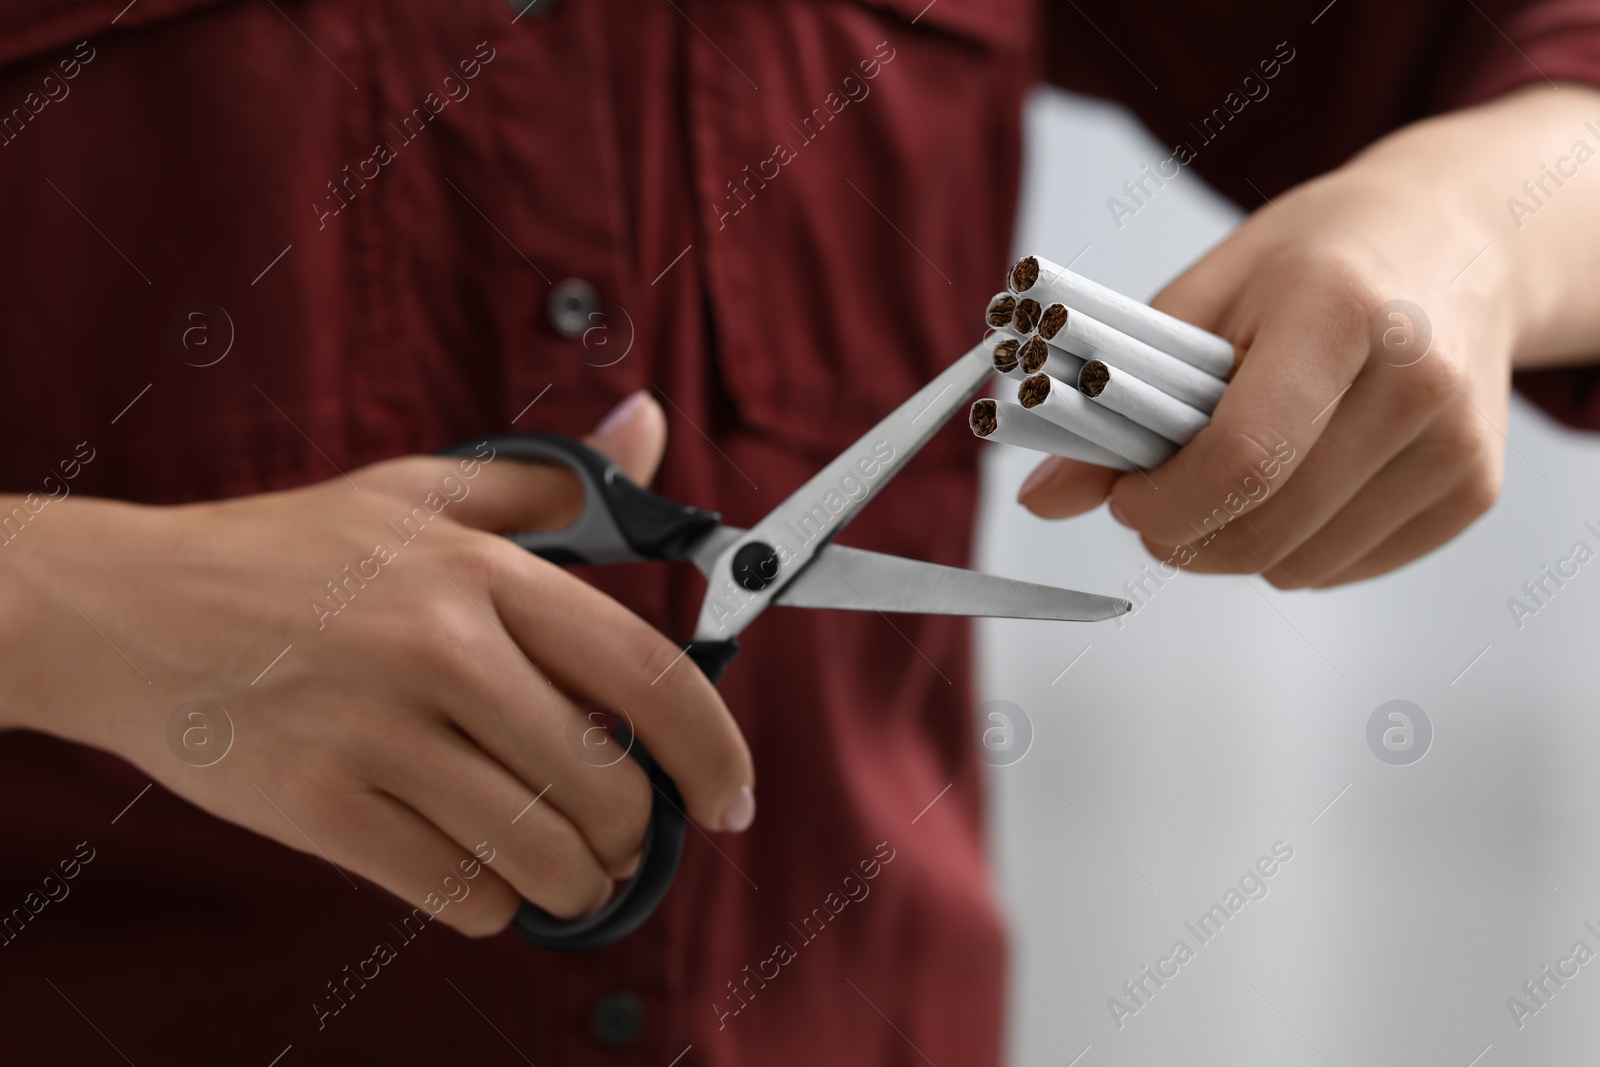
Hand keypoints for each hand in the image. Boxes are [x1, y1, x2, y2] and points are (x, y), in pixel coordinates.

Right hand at [0, 392, 754, 935]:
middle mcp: (440, 650)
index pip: (647, 675)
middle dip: (635, 835)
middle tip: (620, 838)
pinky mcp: (318, 808)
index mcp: (481, 572)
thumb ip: (551, 481)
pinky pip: (457, 893)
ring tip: (564, 869)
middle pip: (606, 786)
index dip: (715, 751)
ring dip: (573, 883)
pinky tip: (480, 872)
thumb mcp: (420, 493)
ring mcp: (376, 733)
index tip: (733, 799)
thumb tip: (649, 425)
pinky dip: (491, 902)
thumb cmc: (288, 553)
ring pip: (541, 855)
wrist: (127, 610)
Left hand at [1018, 85, 1599, 586]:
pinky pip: (1347, 568)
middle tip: (1155, 504)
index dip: (1162, 502)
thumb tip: (1042, 499)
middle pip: (1269, 528)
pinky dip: (1294, 548)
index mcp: (1340, 310)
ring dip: (1234, 547)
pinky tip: (1291, 486)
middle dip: (1184, 537)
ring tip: (1226, 481)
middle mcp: (1417, 380)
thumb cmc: (1315, 262)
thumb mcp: (1204, 299)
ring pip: (1302, 566)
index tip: (1125, 498)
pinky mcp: (1475, 488)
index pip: (1241, 457)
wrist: (1456, 243)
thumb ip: (1120, 399)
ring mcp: (1457, 441)